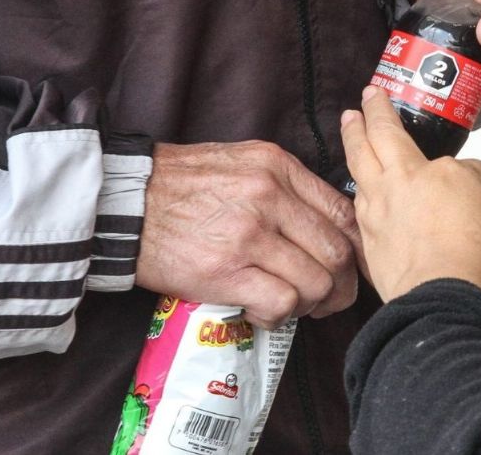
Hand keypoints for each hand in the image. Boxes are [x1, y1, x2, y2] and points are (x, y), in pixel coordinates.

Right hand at [137, 141, 362, 327]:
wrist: (123, 201)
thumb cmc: (181, 185)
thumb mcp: (242, 163)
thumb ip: (286, 187)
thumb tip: (325, 225)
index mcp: (278, 167)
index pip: (342, 212)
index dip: (357, 247)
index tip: (354, 267)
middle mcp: (269, 197)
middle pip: (336, 252)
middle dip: (342, 285)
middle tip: (330, 299)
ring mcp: (248, 235)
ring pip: (315, 282)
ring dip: (312, 304)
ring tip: (294, 306)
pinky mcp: (224, 271)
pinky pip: (280, 303)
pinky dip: (279, 316)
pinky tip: (262, 312)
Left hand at [340, 86, 480, 300]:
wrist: (437, 296)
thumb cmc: (472, 261)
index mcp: (446, 173)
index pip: (470, 167)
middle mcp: (405, 179)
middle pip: (382, 133)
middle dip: (375, 109)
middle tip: (369, 95)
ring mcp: (380, 204)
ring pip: (359, 160)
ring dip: (353, 138)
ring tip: (349, 125)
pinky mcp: (366, 232)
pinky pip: (358, 200)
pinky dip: (358, 186)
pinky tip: (358, 184)